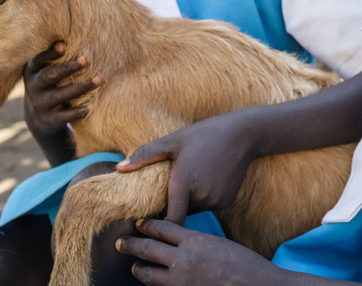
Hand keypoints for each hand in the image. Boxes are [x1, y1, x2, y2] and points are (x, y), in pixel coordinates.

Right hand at [23, 41, 101, 165]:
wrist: (38, 118)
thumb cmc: (50, 84)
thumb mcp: (46, 70)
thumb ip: (56, 56)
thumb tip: (79, 30)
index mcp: (33, 70)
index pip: (40, 60)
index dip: (51, 53)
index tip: (65, 45)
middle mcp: (33, 86)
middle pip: (50, 76)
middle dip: (69, 67)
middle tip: (87, 59)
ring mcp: (39, 104)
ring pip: (60, 95)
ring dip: (81, 87)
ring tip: (100, 79)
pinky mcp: (48, 120)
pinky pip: (63, 116)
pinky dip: (77, 112)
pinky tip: (91, 106)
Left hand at [116, 114, 252, 224]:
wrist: (243, 134)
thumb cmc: (204, 134)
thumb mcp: (173, 140)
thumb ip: (145, 155)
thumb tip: (118, 168)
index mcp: (183, 184)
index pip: (168, 222)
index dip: (156, 226)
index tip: (144, 224)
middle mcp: (201, 197)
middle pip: (179, 212)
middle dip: (170, 206)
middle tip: (165, 192)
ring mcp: (216, 201)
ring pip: (193, 209)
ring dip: (187, 202)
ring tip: (188, 180)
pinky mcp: (227, 201)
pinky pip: (207, 205)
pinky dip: (202, 198)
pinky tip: (205, 179)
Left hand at [117, 219, 284, 285]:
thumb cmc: (247, 264)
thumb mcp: (221, 244)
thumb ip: (199, 242)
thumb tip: (184, 241)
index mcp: (194, 241)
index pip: (162, 228)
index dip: (147, 225)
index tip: (138, 223)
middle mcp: (184, 260)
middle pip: (148, 249)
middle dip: (130, 245)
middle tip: (119, 242)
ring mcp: (182, 282)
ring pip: (149, 274)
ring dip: (139, 269)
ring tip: (134, 265)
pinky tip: (153, 284)